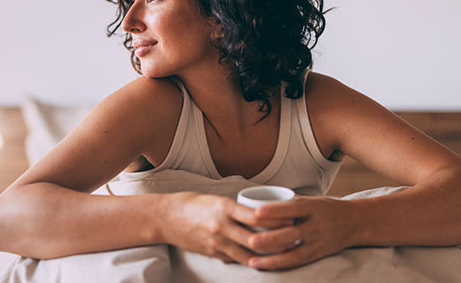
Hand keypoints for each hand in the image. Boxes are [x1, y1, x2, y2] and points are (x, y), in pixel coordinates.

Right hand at [160, 192, 292, 264]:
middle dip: (278, 241)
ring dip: (268, 256)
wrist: (165, 217)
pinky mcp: (213, 253)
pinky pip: (236, 259)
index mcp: (224, 207)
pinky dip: (250, 260)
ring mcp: (217, 242)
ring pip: (249, 254)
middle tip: (295, 240)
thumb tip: (261, 213)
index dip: (276, 219)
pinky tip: (263, 260)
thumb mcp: (216, 199)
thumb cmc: (192, 204)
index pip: (256, 215)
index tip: (291, 218)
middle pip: (257, 238)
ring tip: (284, 254)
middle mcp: (222, 225)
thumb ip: (236, 208)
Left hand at [245, 196, 355, 269]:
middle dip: (270, 239)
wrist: (354, 222)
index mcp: (312, 207)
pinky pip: (298, 262)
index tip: (256, 212)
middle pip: (292, 234)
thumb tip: (256, 204)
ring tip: (252, 261)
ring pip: (294, 254)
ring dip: (272, 259)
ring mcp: (317, 242)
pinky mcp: (318, 255)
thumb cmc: (324, 208)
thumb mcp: (310, 201)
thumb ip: (288, 204)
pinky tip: (265, 267)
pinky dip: (281, 265)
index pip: (292, 209)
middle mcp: (316, 226)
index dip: (275, 210)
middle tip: (250, 240)